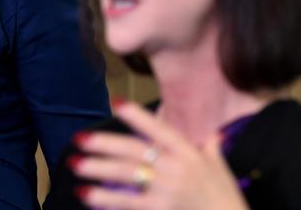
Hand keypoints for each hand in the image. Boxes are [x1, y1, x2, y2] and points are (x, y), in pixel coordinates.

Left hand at [70, 101, 247, 209]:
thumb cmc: (225, 197)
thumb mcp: (220, 168)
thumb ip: (212, 148)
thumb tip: (214, 135)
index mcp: (187, 152)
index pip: (157, 128)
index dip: (135, 115)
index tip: (114, 102)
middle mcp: (174, 167)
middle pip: (132, 150)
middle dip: (103, 143)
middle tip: (79, 138)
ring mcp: (166, 189)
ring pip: (124, 175)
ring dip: (96, 169)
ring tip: (75, 165)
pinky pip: (126, 203)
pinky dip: (104, 199)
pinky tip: (85, 195)